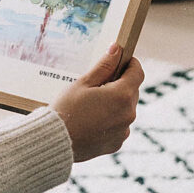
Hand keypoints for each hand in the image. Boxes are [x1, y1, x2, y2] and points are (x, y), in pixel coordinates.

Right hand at [50, 44, 143, 161]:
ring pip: (125, 109)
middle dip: (119, 84)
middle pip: (132, 91)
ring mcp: (124, 130)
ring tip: (91, 104)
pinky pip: (119, 125)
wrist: (56, 141)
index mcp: (122, 95)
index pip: (137, 73)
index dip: (131, 64)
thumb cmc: (67, 108)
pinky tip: (91, 120)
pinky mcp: (117, 143)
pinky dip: (111, 120)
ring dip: (115, 103)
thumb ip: (104, 66)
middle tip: (98, 83)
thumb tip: (116, 49)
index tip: (121, 60)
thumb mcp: (84, 82)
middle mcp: (128, 114)